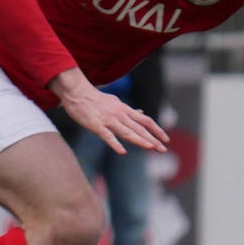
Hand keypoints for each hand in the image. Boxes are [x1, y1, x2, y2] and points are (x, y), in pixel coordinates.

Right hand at [51, 68, 168, 154]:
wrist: (77, 92)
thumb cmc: (95, 99)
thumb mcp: (116, 102)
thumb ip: (129, 110)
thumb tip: (141, 112)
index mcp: (125, 110)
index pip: (146, 120)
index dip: (157, 130)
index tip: (166, 140)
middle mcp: (120, 115)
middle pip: (139, 128)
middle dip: (152, 139)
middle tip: (163, 149)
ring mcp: (109, 120)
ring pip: (127, 132)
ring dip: (139, 140)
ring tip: (150, 148)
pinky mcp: (96, 125)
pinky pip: (107, 136)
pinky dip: (115, 144)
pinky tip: (122, 152)